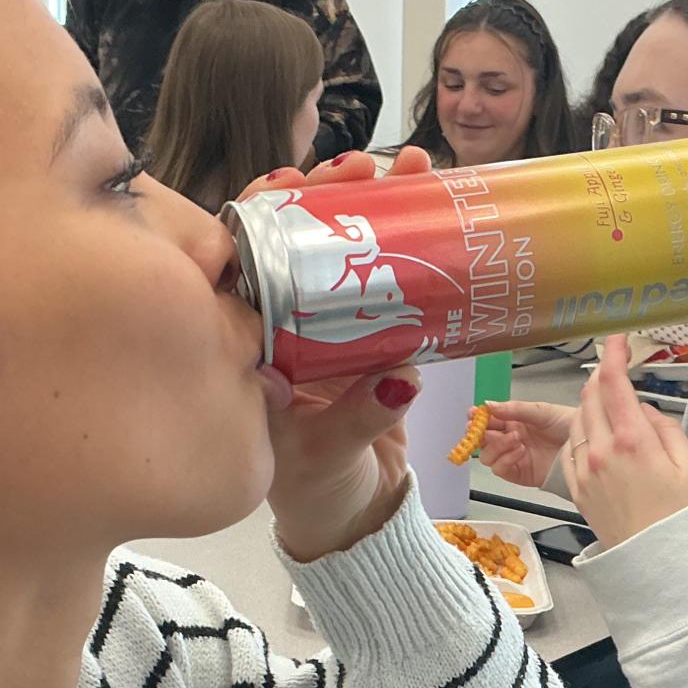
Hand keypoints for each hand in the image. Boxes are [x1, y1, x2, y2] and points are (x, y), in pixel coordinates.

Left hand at [251, 146, 436, 559]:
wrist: (354, 520)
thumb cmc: (316, 492)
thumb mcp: (325, 456)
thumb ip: (359, 417)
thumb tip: (399, 374)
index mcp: (252, 341)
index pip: (250, 257)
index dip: (269, 212)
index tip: (296, 180)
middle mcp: (287, 323)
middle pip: (305, 239)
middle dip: (337, 195)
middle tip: (369, 167)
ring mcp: (333, 325)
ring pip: (352, 250)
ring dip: (382, 206)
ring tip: (416, 170)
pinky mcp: (378, 336)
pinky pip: (393, 280)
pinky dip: (415, 245)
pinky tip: (437, 207)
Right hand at [481, 401, 577, 488]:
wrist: (584, 446)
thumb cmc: (567, 426)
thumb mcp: (540, 411)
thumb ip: (513, 409)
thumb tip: (488, 405)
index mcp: (513, 421)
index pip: (486, 420)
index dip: (477, 418)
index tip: (474, 414)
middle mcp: (509, 439)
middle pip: (482, 439)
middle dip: (479, 433)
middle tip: (483, 428)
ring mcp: (512, 457)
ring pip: (487, 455)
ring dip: (496, 445)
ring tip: (515, 438)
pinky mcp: (518, 473)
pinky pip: (500, 469)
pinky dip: (505, 459)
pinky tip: (519, 450)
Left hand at [562, 335, 687, 547]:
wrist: (660, 566)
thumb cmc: (681, 518)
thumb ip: (663, 427)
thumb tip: (641, 409)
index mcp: (633, 441)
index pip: (614, 384)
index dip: (613, 356)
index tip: (617, 341)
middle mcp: (601, 452)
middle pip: (590, 397)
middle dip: (601, 377)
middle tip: (615, 370)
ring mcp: (584, 471)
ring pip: (577, 420)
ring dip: (590, 404)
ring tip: (610, 405)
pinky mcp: (576, 489)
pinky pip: (570, 449)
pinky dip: (581, 433)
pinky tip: (597, 437)